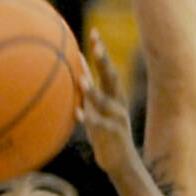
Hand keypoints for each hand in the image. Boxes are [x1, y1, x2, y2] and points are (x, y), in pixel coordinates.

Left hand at [78, 29, 138, 177]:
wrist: (121, 163)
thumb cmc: (104, 134)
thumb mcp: (96, 112)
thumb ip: (87, 94)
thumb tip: (74, 73)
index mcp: (114, 96)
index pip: (107, 69)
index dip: (101, 52)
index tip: (94, 33)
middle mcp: (118, 103)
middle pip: (111, 78)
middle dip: (103, 61)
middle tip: (96, 44)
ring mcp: (117, 118)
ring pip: (105, 101)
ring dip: (93, 90)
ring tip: (81, 79)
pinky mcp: (113, 134)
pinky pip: (100, 125)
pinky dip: (89, 119)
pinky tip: (78, 114)